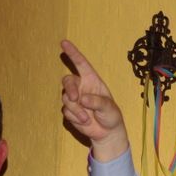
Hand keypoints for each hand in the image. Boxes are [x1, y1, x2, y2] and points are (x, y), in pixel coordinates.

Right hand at [61, 39, 127, 160]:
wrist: (107, 132)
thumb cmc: (111, 115)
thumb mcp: (109, 107)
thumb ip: (97, 101)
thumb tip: (82, 98)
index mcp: (92, 80)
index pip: (81, 64)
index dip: (73, 53)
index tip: (64, 43)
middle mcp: (81, 87)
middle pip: (67, 81)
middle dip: (70, 89)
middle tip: (75, 98)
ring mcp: (74, 99)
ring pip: (66, 98)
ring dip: (76, 109)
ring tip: (87, 118)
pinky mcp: (70, 111)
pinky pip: (66, 111)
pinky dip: (75, 118)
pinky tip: (85, 122)